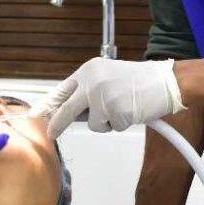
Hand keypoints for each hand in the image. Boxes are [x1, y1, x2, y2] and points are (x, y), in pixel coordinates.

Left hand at [34, 57, 185, 138]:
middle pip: (67, 110)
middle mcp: (92, 82)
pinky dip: (122, 124)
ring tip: (123, 108)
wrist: (166, 81)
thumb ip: (88, 90)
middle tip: (51, 133)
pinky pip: (112, 128)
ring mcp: (103, 98)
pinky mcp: (116, 112)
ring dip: (107, 122)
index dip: (50, 105)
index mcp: (88, 71)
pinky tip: (132, 111)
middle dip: (57, 124)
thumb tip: (69, 110)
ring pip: (94, 124)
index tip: (37, 114)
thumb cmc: (139, 80)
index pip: (62, 90)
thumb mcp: (108, 77)